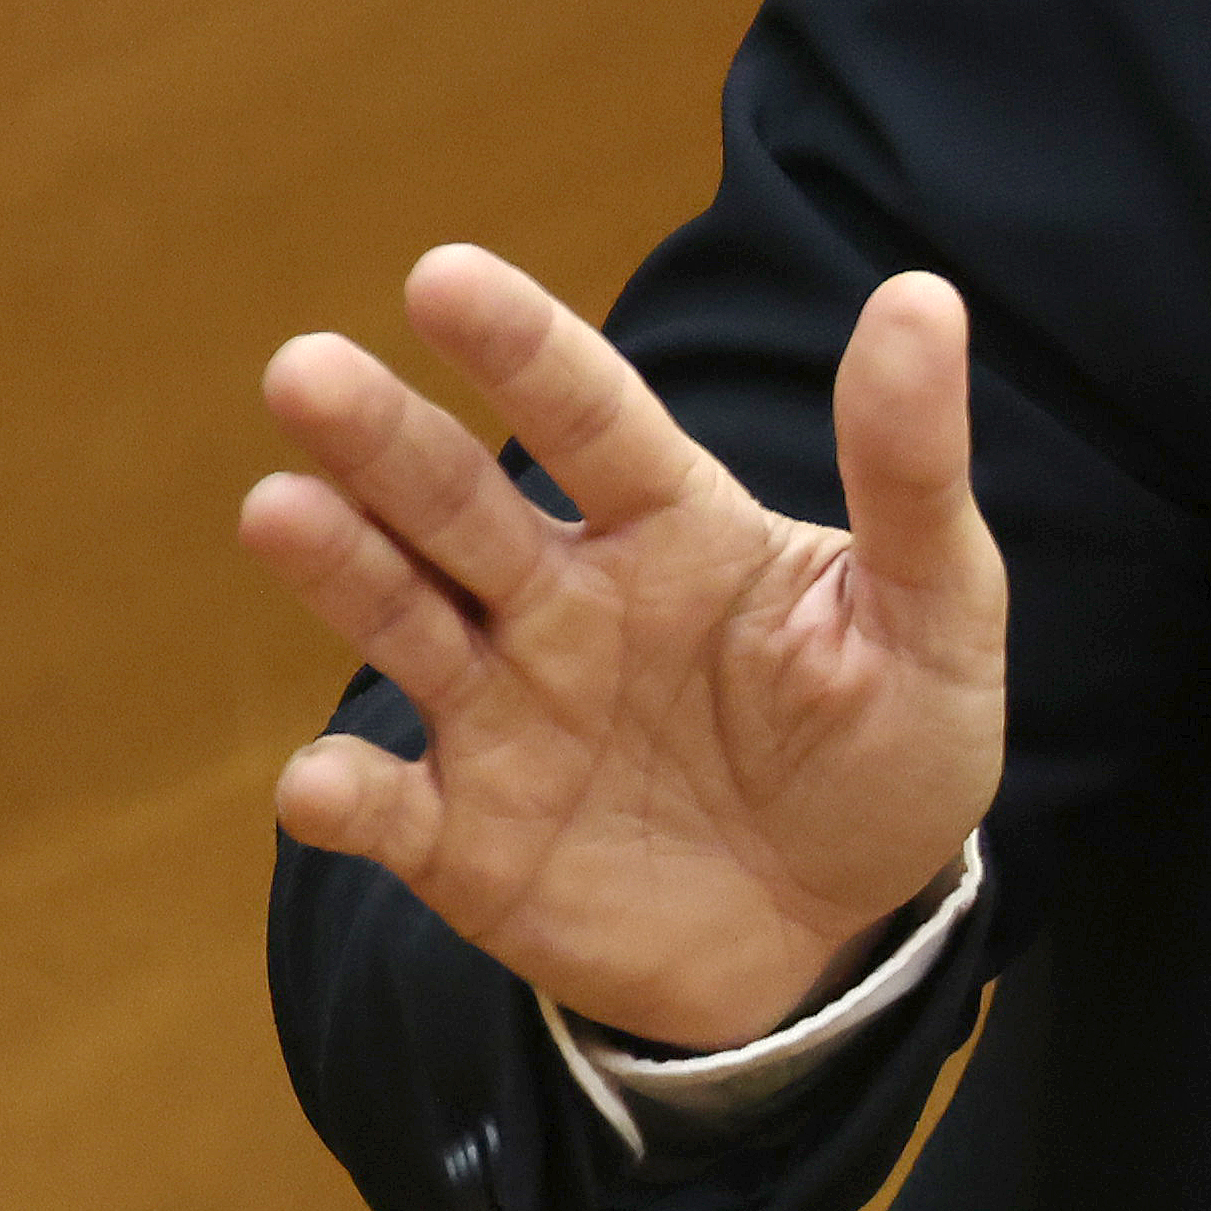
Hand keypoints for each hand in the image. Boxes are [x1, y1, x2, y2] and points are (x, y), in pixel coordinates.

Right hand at [241, 246, 1012, 1052]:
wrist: (840, 932)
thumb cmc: (885, 747)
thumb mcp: (933, 613)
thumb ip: (911, 471)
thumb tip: (921, 295)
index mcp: (670, 524)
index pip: (591, 416)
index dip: (522, 349)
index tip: (442, 278)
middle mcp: (562, 599)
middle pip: (457, 501)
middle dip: (380, 438)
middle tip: (304, 369)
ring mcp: (504, 715)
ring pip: (402, 622)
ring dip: (337, 568)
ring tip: (277, 511)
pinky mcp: (466, 839)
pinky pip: (390, 811)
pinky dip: (345, 794)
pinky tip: (322, 783)